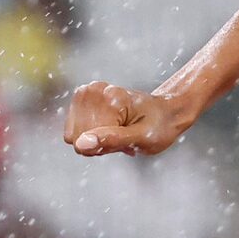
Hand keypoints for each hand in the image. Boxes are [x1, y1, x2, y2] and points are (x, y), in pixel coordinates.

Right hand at [63, 81, 194, 157]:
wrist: (164, 113)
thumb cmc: (158, 126)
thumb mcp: (142, 138)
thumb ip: (112, 140)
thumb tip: (81, 144)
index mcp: (109, 98)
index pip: (81, 139)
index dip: (101, 147)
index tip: (124, 139)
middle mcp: (92, 90)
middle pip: (75, 136)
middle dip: (98, 143)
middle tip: (123, 136)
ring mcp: (86, 92)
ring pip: (73, 133)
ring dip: (96, 139)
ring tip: (118, 131)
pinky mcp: (82, 97)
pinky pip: (75, 128)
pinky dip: (93, 133)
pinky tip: (111, 127)